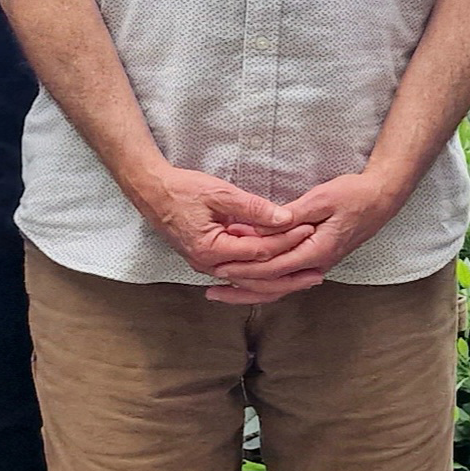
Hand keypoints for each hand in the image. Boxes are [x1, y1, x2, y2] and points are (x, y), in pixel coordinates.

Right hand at [131, 165, 311, 279]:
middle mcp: (209, 265)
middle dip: (289, 276)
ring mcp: (207, 266)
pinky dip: (260, 275)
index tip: (308, 230)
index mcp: (211, 250)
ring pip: (249, 281)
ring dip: (278, 280)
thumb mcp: (219, 192)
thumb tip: (284, 217)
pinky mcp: (208, 261)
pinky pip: (239, 274)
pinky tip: (279, 275)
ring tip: (306, 279)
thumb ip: (253, 207)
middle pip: (257, 277)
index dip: (286, 240)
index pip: (259, 251)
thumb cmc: (181, 189)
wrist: (151, 192)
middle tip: (319, 274)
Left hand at [207, 169, 406, 303]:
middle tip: (212, 288)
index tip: (220, 267)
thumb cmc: (353, 195)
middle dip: (241, 288)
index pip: (274, 267)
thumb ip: (293, 215)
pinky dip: (266, 283)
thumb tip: (266, 226)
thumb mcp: (321, 199)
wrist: (381, 199)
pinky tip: (248, 283)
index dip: (245, 268)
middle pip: (274, 285)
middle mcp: (317, 264)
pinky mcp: (315, 261)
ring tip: (223, 292)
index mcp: (317, 250)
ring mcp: (317, 265)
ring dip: (251, 291)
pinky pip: (287, 279)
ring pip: (280, 287)